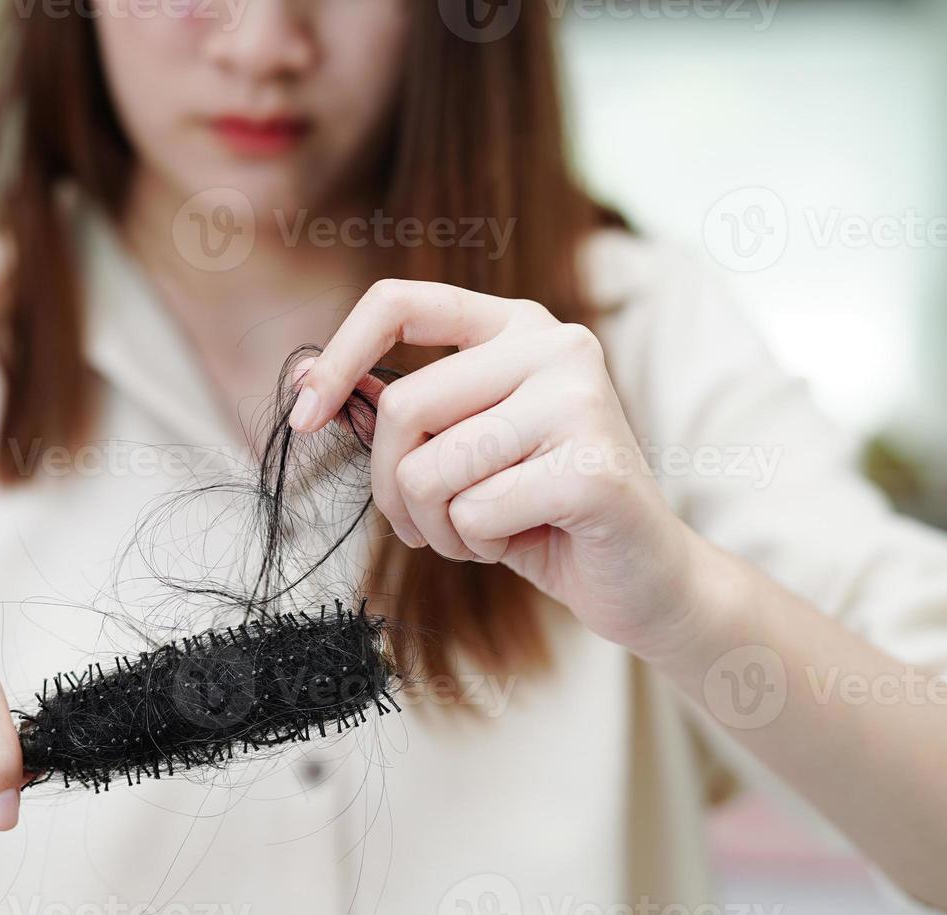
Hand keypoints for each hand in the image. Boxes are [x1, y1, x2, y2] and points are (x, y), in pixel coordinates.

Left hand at [291, 279, 716, 659]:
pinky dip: (481, 546)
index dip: (339, 359)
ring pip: (431, 469)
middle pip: (403, 407)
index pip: (400, 304)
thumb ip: (400, 409)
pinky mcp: (592, 466)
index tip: (303, 419)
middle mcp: (555, 344)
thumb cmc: (540, 511)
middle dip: (394, 488)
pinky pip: (474, 513)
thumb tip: (308, 375)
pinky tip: (527, 539)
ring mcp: (580, 400)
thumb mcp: (459, 449)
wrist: (644, 578)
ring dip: (440, 526)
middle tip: (430, 523)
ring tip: (488, 531)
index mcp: (516, 325)